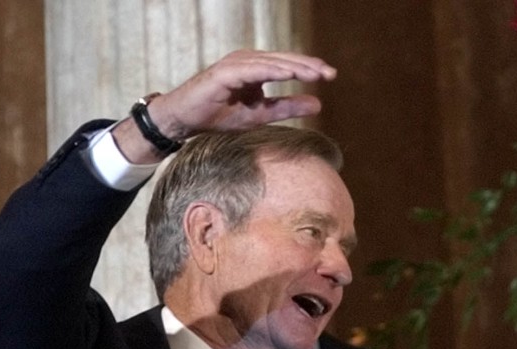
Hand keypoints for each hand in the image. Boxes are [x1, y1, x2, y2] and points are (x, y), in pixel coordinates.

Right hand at [114, 49, 336, 161]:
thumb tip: (318, 103)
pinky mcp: (225, 72)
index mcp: (256, 69)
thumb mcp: (260, 115)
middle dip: (307, 65)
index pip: (288, 65)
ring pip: (270, 63)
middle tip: (330, 73)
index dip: (309, 69)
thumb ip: (287, 108)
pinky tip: (288, 74)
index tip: (331, 76)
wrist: (185, 120)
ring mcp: (235, 64)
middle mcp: (247, 62)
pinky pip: (252, 70)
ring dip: (293, 67)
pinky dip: (271, 71)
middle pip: (283, 60)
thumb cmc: (219, 116)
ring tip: (313, 73)